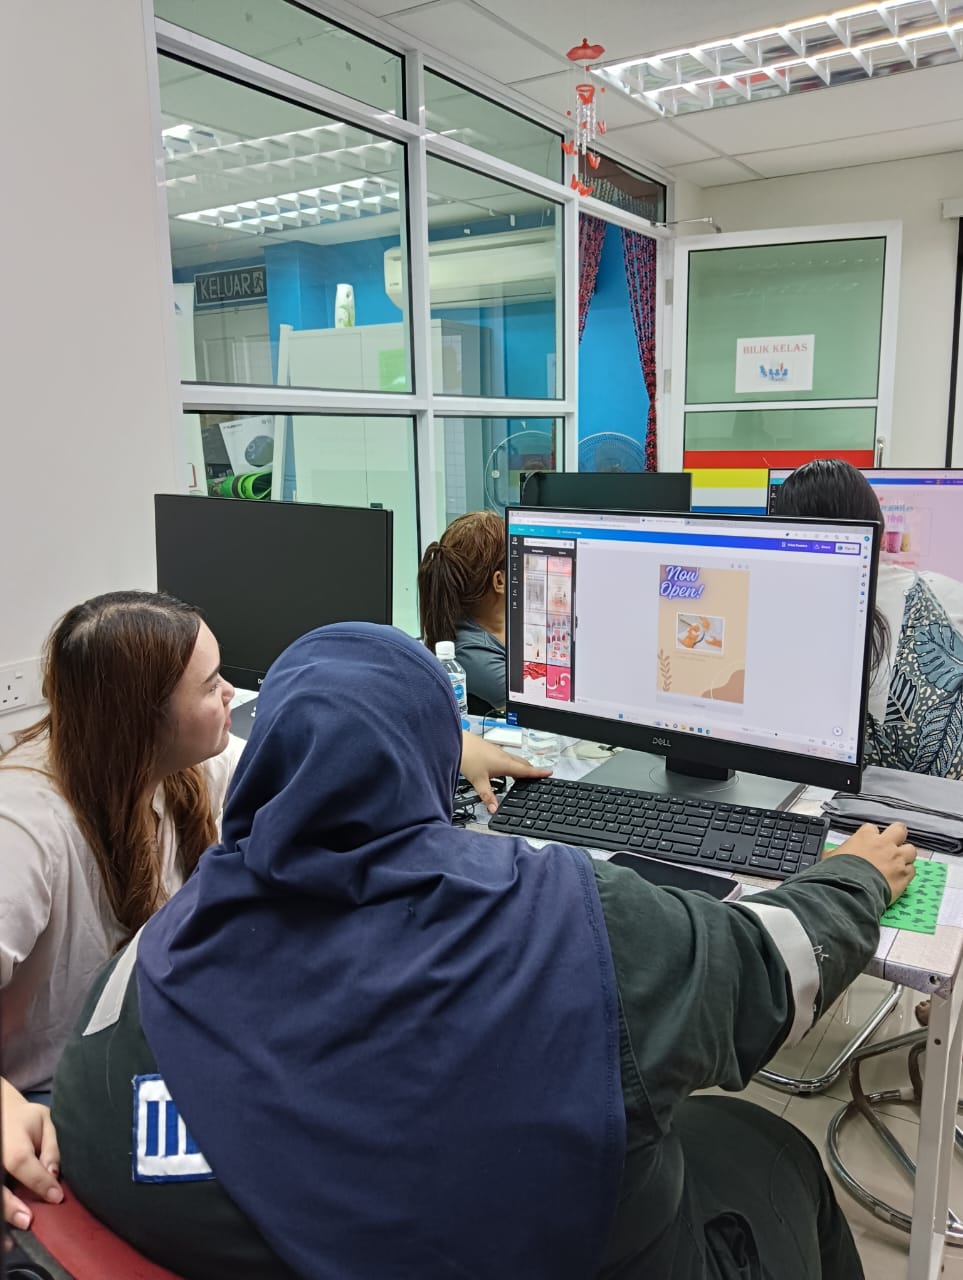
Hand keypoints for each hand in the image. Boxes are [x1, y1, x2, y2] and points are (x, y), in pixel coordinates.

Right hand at [2, 1077, 61, 1229]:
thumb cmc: (26, 1121)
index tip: (57, 1197)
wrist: (3, 1114)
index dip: (40, 1182)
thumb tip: (54, 1175)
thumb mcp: (44, 1122)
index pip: (21, 1162)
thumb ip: (50, 1147)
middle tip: (28, 1221)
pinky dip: (1, 1219)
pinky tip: (7, 1238)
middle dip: (10, 1207)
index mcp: (10, 1141)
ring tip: (10, 1241)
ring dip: (4, 1216)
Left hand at [460, 731, 550, 813]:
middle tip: (539, 776)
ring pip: (515, 760)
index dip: (539, 772)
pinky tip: (503, 769)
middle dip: (532, 770)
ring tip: (523, 775)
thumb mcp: (478, 781)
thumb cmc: (468, 757)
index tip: (550, 773)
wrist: (457, 741)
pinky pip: (507, 757)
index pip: (527, 770)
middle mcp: (504, 756)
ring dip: (521, 767)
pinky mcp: (491, 750)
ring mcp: (498, 751)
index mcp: (505, 763)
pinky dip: (511, 764)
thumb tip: (494, 809)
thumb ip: (487, 797)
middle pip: (523, 764)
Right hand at [824, 822, 915, 903]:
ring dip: (905, 856)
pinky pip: (912, 869)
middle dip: (898, 836)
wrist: (851, 890)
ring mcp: (897, 859)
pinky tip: (899, 877)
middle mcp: (884, 844)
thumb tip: (828, 854)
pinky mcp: (904, 875)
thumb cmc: (839, 872)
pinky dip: (907, 873)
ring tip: (898, 863)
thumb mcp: (830, 858)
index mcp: (865, 837)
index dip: (871, 836)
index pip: (872, 828)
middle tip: (893, 844)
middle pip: (899, 830)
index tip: (868, 844)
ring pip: (911, 850)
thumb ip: (834, 853)